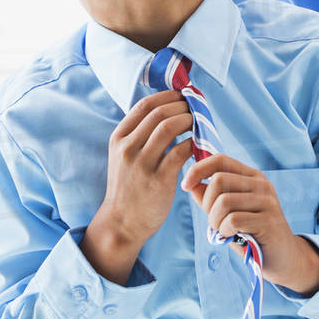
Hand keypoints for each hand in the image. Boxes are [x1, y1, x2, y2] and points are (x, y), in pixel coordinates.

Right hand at [90, 90, 194, 247]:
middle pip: (160, 113)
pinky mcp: (158, 180)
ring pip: (170, 127)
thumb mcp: (124, 155)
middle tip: (196, 108)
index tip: (183, 96)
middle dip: (183, 106)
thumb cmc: (129, 186)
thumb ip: (139, 134)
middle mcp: (127, 148)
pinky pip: (181, 151)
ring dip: (190, 120)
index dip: (168, 96)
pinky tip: (199, 144)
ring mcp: (142, 164)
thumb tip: (168, 108)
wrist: (122, 223)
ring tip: (199, 123)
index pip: (145, 105)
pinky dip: (193, 143)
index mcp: (119, 138)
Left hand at [181, 154, 318, 295]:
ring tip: (223, 231)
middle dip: (206, 204)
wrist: (283, 258)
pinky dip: (224, 231)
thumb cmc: (252, 234)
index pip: (220, 160)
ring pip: (224, 201)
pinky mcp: (269, 220)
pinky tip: (233, 236)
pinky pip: (232, 220)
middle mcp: (261, 184)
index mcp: (251, 176)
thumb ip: (210, 197)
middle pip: (219, 180)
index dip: (198, 169)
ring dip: (215, 221)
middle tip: (213, 221)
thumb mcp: (227, 212)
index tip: (185, 185)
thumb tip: (191, 183)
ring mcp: (267, 201)